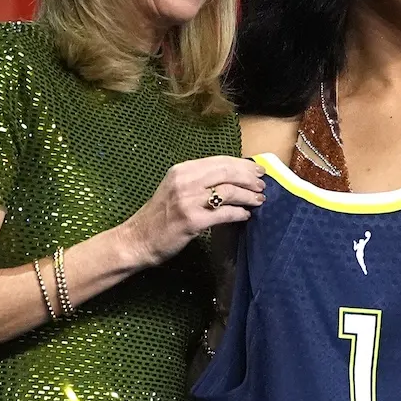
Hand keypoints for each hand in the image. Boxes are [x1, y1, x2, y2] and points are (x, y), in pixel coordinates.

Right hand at [121, 156, 265, 266]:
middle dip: (249, 177)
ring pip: (229, 191)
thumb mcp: (175, 189)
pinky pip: (224, 213)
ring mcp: (188, 200)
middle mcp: (185, 181)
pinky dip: (239, 213)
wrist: (138, 239)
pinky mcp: (192, 220)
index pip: (219, 161)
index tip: (256, 170)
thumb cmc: (160, 216)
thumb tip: (232, 177)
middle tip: (262, 184)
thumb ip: (199, 181)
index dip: (241, 165)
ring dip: (248, 195)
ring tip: (259, 200)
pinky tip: (245, 215)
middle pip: (227, 172)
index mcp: (182, 170)